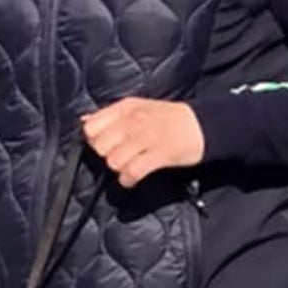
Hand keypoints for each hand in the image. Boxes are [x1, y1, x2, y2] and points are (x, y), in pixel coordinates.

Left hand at [81, 96, 203, 188]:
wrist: (203, 125)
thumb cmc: (170, 118)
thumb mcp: (138, 108)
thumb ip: (110, 115)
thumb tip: (84, 122)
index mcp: (126, 108)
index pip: (92, 127)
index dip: (94, 140)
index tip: (106, 145)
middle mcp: (134, 121)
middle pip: (100, 147)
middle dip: (106, 156)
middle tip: (120, 157)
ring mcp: (147, 137)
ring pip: (114, 161)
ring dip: (119, 169)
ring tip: (129, 166)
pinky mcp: (160, 155)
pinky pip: (132, 172)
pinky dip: (128, 180)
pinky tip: (132, 178)